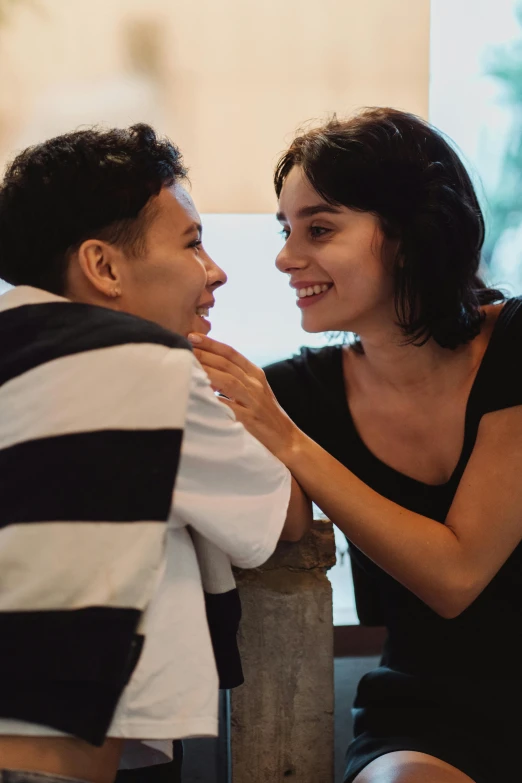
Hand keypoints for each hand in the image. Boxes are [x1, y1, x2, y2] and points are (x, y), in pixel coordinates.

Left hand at [188, 332, 299, 463]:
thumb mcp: (254, 391)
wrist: (287, 439)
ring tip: (188, 364)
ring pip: (228, 381)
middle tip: (184, 345)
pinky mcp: (251, 419)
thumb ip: (236, 378)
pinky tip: (201, 395)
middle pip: (227, 364)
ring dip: (207, 371)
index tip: (193, 336)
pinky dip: (216, 400)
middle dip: (204, 353)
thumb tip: (207, 368)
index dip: (212, 343)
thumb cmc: (265, 415)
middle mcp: (256, 385)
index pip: (232, 353)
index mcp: (256, 375)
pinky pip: (231, 407)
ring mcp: (254, 402)